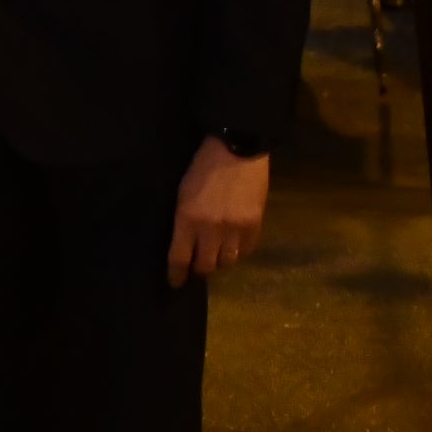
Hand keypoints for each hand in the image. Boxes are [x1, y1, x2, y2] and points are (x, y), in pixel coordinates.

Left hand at [169, 137, 271, 286]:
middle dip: (200, 268)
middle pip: (206, 266)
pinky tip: (234, 243)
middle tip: (198, 265)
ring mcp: (235, 228)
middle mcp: (211, 229)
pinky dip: (239, 251)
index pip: (179, 258)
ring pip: (228, 261)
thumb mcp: (182, 193)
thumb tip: (185, 245)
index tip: (175, 282)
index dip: (176, 275)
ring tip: (217, 253)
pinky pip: (247, 250)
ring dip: (220, 260)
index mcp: (187, 219)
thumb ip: (183, 221)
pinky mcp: (255, 224)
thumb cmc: (202, 167)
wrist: (238, 148)